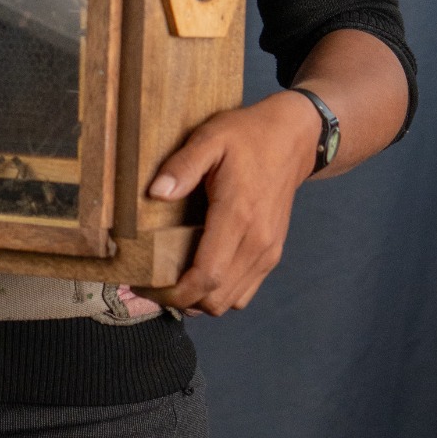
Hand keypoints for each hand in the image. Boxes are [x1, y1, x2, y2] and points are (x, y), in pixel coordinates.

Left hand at [149, 91, 321, 316]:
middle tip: (151, 282)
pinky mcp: (272, 253)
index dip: (173, 292)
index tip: (144, 285)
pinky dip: (220, 292)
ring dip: (200, 299)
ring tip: (172, 279)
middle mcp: (257, 242)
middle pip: (216, 299)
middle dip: (181, 300)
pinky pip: (245, 291)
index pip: (206, 276)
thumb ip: (182, 167)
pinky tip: (199, 272)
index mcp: (238, 216)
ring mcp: (268, 251)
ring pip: (231, 301)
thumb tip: (156, 194)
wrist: (292, 139)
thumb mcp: (210, 138)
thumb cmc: (247, 136)